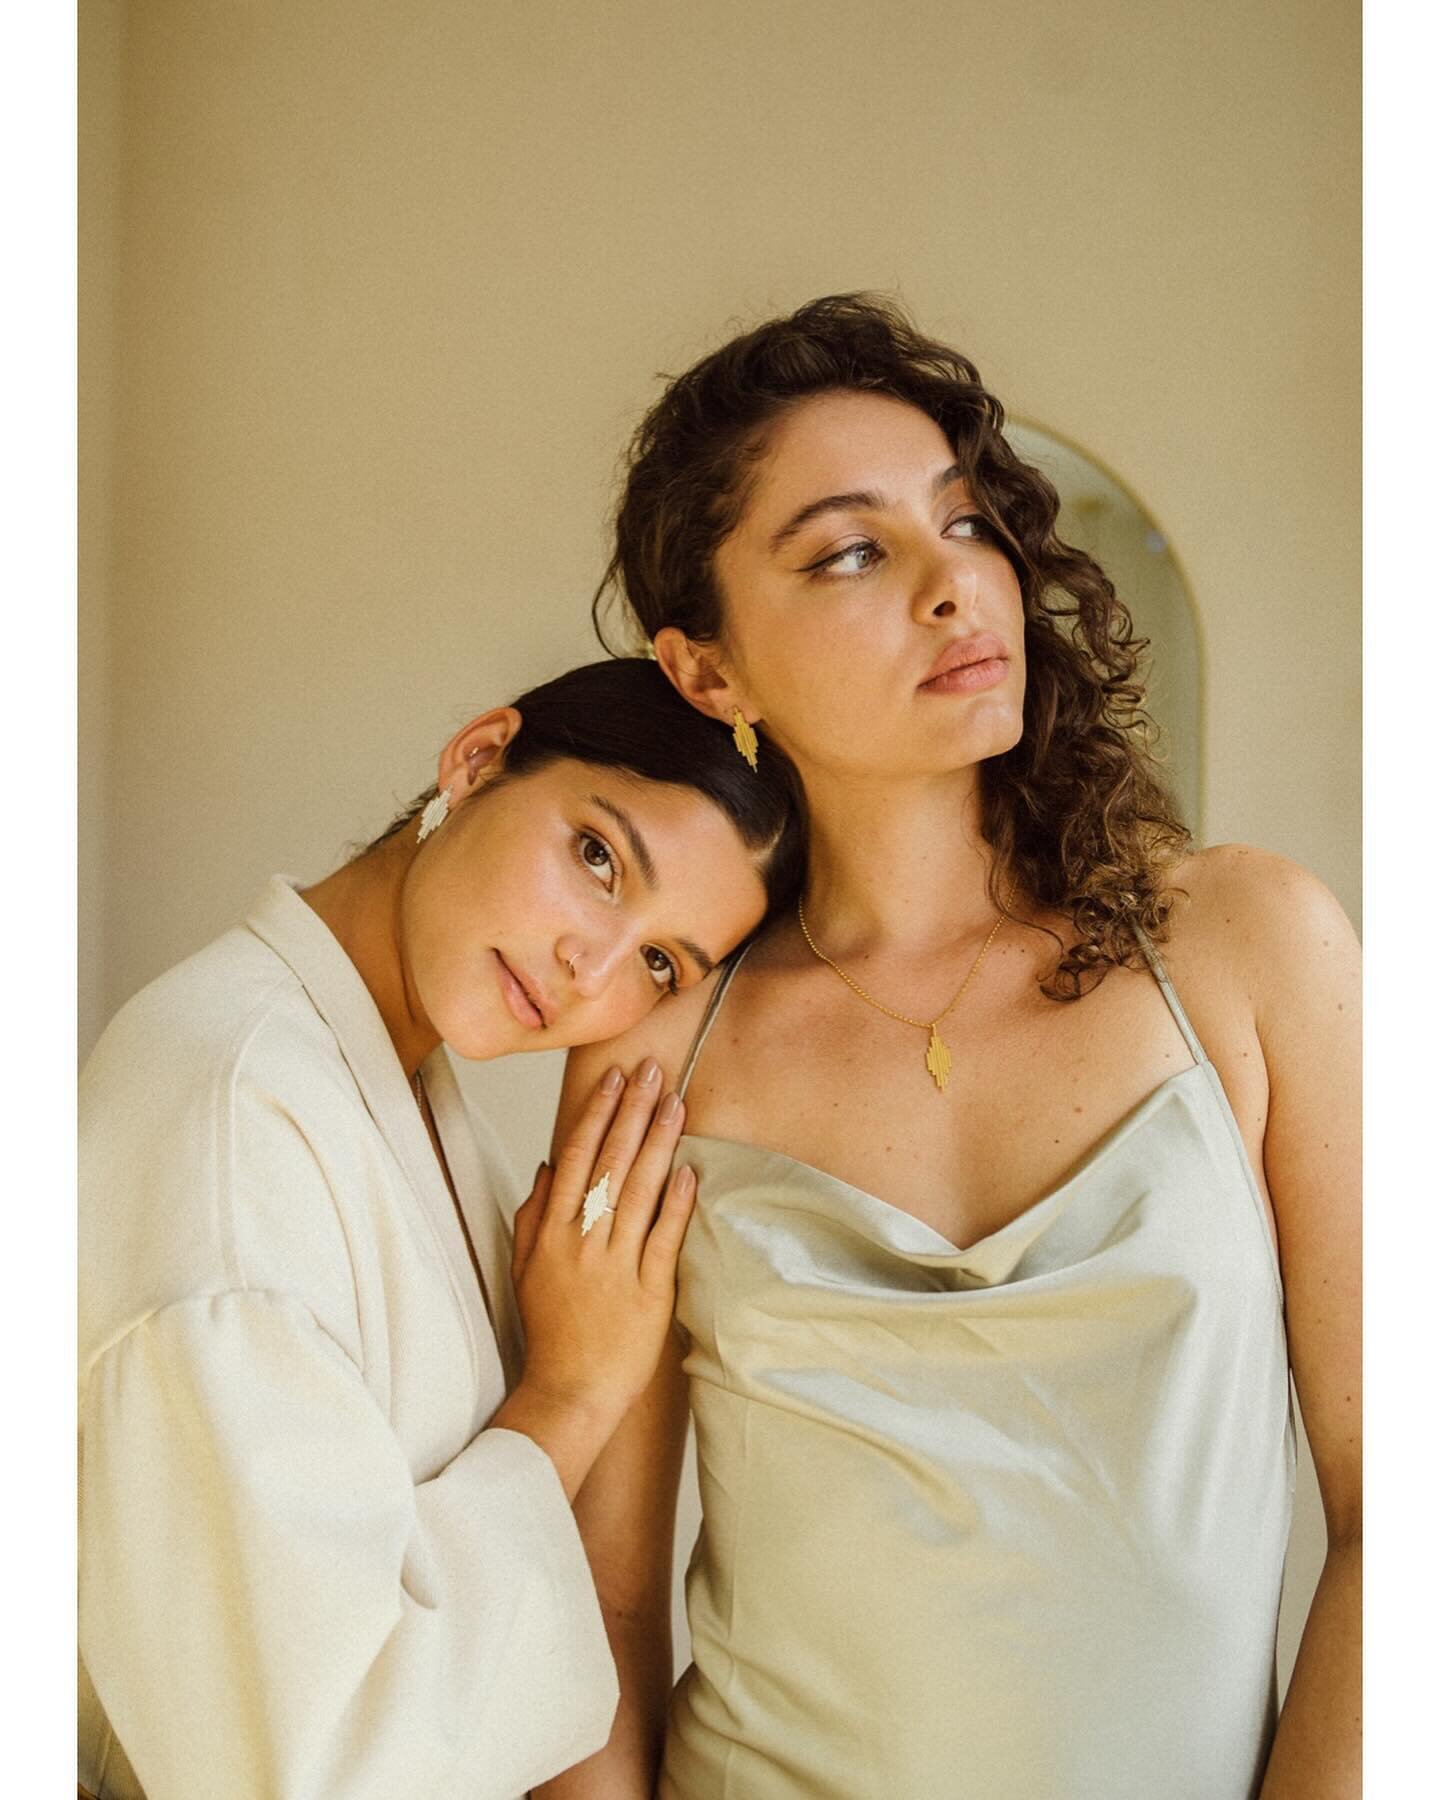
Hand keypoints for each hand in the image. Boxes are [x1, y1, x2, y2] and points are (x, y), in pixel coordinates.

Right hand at [509, 1056, 694, 1436]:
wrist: (569, 1390)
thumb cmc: (549, 1329)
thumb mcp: (526, 1267)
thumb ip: (533, 1214)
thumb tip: (547, 1165)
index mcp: (552, 1232)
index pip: (575, 1157)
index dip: (597, 1114)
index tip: (614, 1079)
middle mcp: (582, 1241)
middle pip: (610, 1163)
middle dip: (633, 1111)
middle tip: (653, 1071)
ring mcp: (615, 1266)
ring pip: (639, 1192)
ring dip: (659, 1143)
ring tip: (675, 1104)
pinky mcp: (648, 1292)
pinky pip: (663, 1238)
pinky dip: (676, 1203)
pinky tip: (689, 1170)